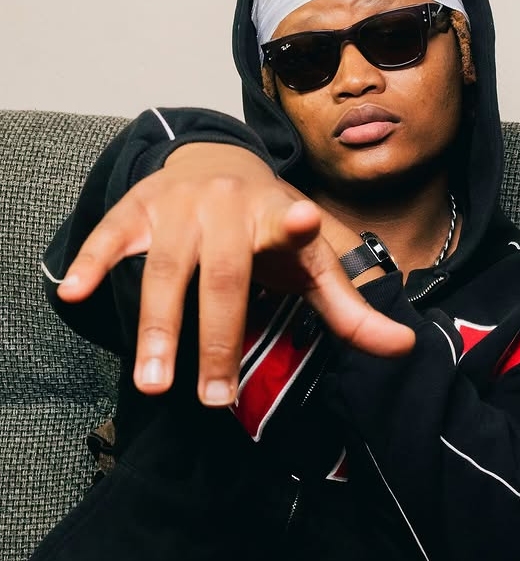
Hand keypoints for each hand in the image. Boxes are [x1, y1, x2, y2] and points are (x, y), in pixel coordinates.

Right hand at [57, 144, 414, 404]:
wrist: (217, 162)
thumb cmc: (269, 223)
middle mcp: (228, 206)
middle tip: (213, 398)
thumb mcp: (310, 259)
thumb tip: (405, 349)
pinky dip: (91, 262)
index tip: (302, 220)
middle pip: (222, 275)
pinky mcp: (139, 206)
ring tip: (153, 380)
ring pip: (165, 267)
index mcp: (276, 215)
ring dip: (157, 326)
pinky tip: (72, 291)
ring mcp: (179, 205)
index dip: (295, 224)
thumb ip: (348, 306)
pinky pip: (112, 236)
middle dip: (217, 338)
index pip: (290, 223)